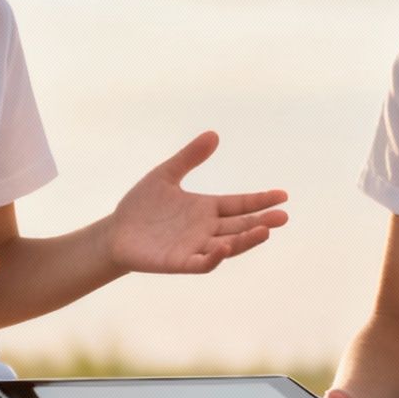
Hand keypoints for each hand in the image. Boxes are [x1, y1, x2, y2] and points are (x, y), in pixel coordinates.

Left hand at [107, 131, 288, 273]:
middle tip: (283, 217)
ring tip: (264, 231)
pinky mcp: (179, 262)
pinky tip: (224, 248)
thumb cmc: (141, 206)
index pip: (240, 205)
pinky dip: (214, 258)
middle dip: (262, 222)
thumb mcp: (165, 175)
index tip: (283, 196)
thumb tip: (214, 134)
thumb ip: (189, 157)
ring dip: (246, 240)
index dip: (261, 201)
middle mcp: (206, 229)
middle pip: (240, 226)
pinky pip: (201, 263)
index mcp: (206, 209)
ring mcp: (195, 247)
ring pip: (228, 245)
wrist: (115, 233)